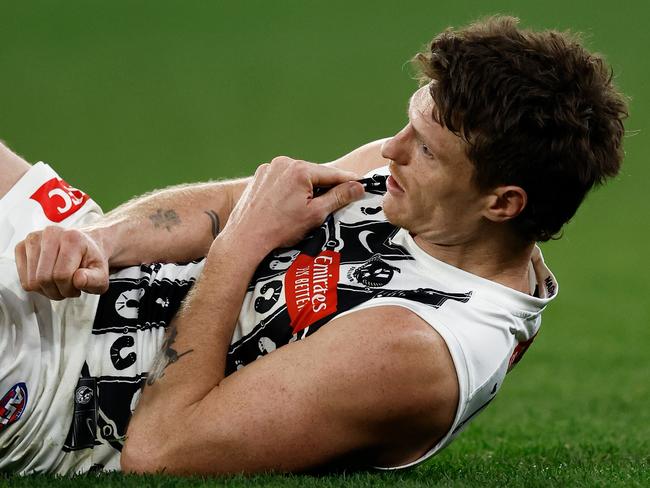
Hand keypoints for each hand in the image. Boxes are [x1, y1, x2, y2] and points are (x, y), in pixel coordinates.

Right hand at [14, 226, 109, 299]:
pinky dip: (35, 285)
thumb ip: (94, 280)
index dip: (69, 289)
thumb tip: (79, 279)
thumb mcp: (101, 274)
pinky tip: (48, 278)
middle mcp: (51, 234)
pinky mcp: (21, 246)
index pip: (61, 275)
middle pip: (43, 279)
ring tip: (59, 282)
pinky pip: (22, 278)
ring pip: (31, 281)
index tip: (76, 288)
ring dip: (46, 290)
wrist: (84, 246)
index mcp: (72, 238)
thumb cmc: (91, 260)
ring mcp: (34, 238)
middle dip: (56, 291)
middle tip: (67, 288)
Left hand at [219, 157, 363, 255]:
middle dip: (325, 186)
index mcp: (299, 170)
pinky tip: (290, 206)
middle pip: (314, 174)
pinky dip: (290, 189)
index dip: (349, 180)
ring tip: (309, 207)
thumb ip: (338, 197)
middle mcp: (283, 163)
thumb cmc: (279, 229)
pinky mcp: (259, 177)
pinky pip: (282, 180)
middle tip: (338, 200)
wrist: (246, 238)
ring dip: (307, 188)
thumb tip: (357, 187)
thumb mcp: (315, 214)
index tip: (362, 183)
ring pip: (298, 176)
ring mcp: (269, 169)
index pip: (332, 173)